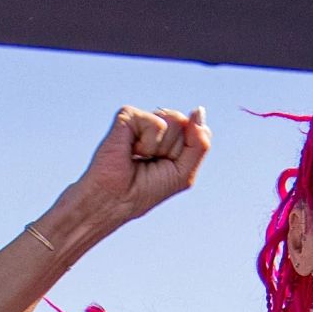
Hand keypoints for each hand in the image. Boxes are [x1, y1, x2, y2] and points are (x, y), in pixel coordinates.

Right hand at [40, 108, 208, 247]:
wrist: (113, 200)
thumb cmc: (145, 190)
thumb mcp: (184, 173)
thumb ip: (199, 143)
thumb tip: (198, 110)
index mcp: (172, 138)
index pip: (199, 131)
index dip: (189, 152)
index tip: (168, 167)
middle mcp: (157, 125)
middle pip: (187, 124)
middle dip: (174, 151)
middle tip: (152, 163)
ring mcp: (142, 119)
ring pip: (175, 120)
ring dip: (161, 148)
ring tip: (140, 157)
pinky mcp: (127, 115)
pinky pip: (157, 122)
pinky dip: (148, 143)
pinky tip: (131, 151)